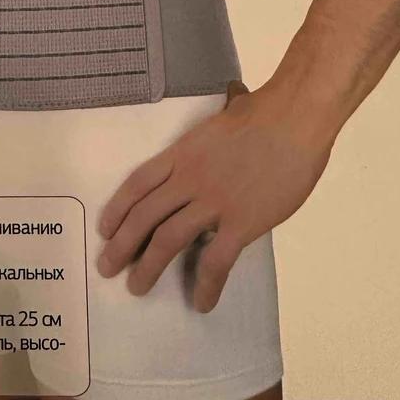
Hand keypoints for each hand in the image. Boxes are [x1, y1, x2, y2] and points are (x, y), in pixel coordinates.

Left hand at [96, 81, 334, 311]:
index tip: (105, 229)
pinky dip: (205, 285)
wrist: (294, 118)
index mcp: (182, 152)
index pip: (138, 183)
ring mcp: (213, 201)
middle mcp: (189, 178)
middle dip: (122, 246)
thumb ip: (219, 119)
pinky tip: (201, 302)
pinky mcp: (241, 222)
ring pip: (167, 240)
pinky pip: (216, 261)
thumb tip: (234, 97)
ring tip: (137, 288)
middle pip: (143, 216)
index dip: (117, 207)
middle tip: (107, 267)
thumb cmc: (266, 111)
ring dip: (148, 267)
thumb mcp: (228, 113)